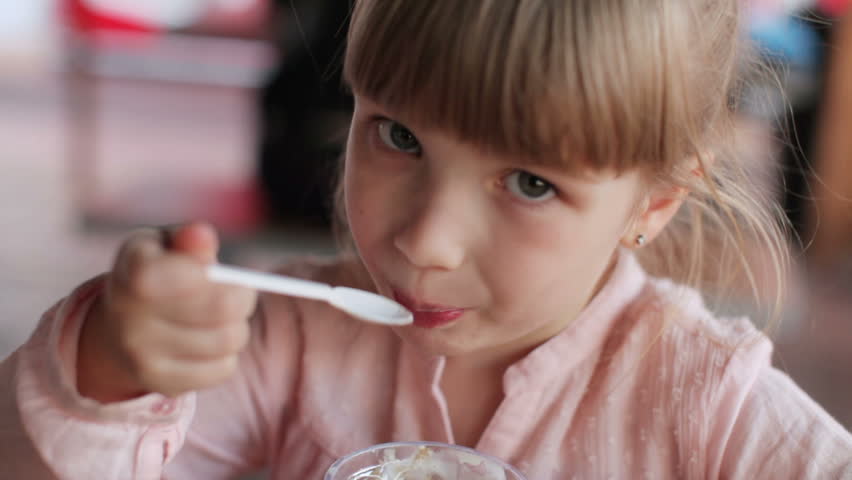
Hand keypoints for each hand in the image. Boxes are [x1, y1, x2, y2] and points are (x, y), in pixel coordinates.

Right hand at [77, 222, 257, 401]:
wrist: (115, 330)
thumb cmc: (155, 274)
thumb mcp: (166, 246)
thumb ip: (189, 240)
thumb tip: (202, 236)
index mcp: (135, 272)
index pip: (197, 276)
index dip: (222, 276)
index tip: (216, 274)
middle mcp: (130, 318)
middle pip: (225, 307)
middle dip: (242, 297)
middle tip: (236, 293)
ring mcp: (143, 356)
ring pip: (230, 340)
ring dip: (237, 326)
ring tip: (219, 317)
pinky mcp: (161, 384)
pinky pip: (223, 369)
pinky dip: (227, 355)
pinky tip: (207, 343)